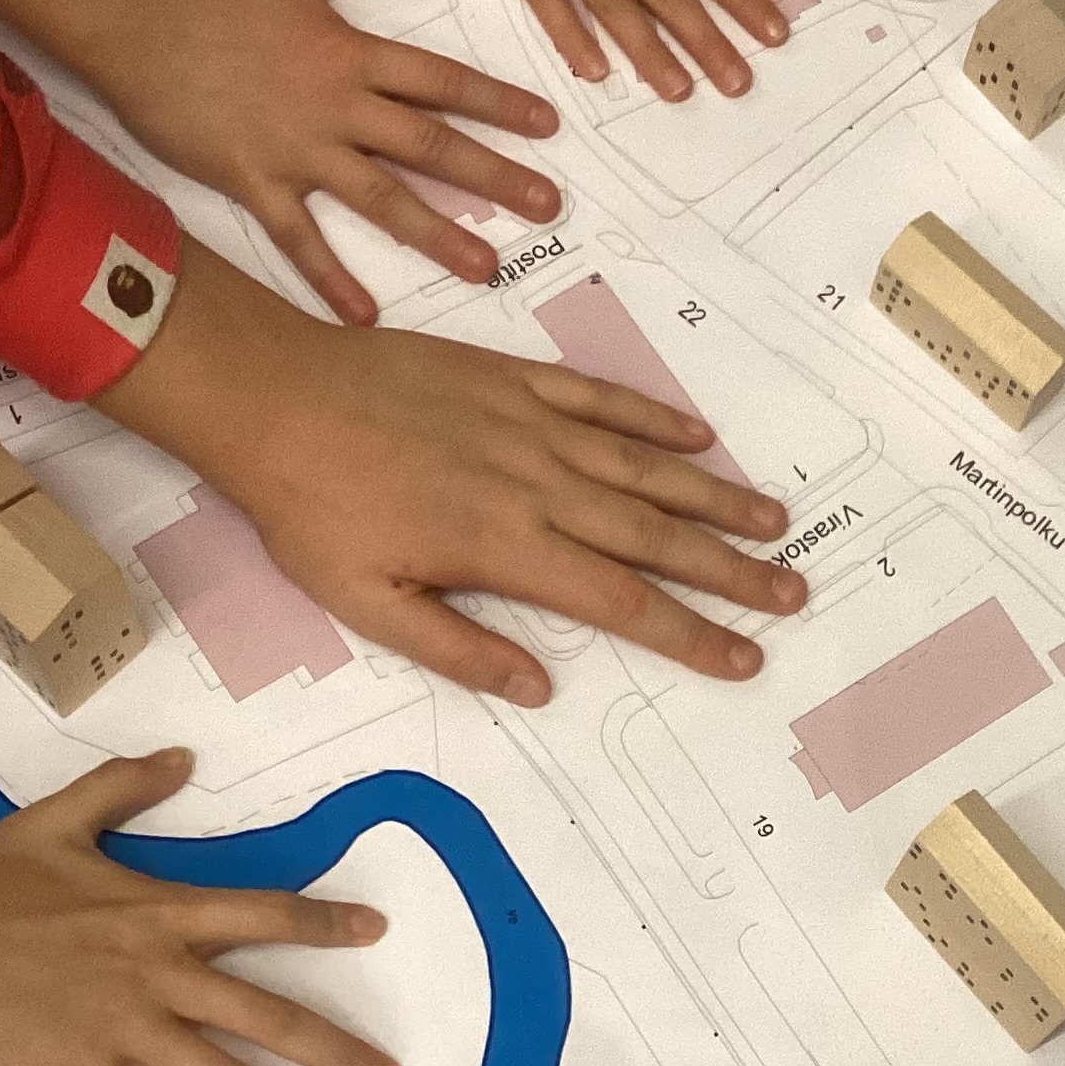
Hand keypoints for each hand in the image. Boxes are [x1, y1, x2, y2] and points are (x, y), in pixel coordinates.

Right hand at [0, 751, 403, 1065]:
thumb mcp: (58, 819)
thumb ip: (124, 787)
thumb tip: (181, 756)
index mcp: (159, 912)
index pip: (262, 915)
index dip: (322, 922)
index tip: (374, 932)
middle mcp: (158, 975)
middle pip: (267, 1015)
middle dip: (336, 1050)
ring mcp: (126, 1030)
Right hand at [83, 0, 564, 325]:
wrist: (135, 21)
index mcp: (352, 53)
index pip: (442, 82)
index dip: (498, 103)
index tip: (546, 126)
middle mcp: (337, 108)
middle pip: (430, 146)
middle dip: (494, 176)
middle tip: (548, 205)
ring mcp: (298, 151)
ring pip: (382, 199)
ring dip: (436, 235)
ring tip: (486, 266)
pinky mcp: (256, 182)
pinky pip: (301, 238)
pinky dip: (331, 278)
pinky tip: (366, 316)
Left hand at [99, 242, 802, 703]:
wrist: (273, 396)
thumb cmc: (310, 510)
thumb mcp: (368, 603)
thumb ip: (459, 647)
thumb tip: (538, 688)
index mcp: (506, 548)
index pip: (622, 603)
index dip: (691, 634)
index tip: (746, 656)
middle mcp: (537, 484)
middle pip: (655, 536)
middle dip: (730, 570)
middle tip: (792, 592)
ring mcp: (530, 425)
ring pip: (644, 466)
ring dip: (713, 496)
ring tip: (773, 521)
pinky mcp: (511, 378)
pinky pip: (599, 397)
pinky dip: (652, 416)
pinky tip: (697, 435)